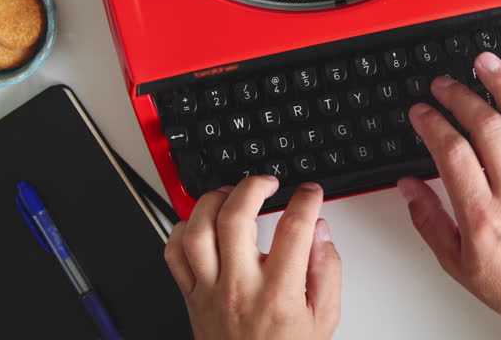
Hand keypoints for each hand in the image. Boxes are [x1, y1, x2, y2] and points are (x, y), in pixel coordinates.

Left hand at [164, 177, 340, 339]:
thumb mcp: (324, 318)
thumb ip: (327, 270)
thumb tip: (320, 233)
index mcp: (278, 293)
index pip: (294, 229)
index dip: (306, 200)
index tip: (311, 193)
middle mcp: (239, 288)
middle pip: (236, 217)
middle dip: (254, 186)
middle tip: (268, 183)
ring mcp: (209, 291)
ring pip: (198, 229)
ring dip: (214, 200)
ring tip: (232, 194)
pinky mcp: (189, 297)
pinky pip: (173, 254)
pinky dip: (182, 229)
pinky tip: (201, 222)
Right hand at [398, 52, 500, 338]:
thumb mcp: (456, 262)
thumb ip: (428, 220)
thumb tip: (408, 186)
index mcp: (483, 214)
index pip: (452, 152)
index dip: (431, 124)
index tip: (420, 113)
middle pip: (486, 126)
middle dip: (458, 96)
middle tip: (442, 84)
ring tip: (485, 63)